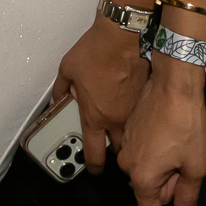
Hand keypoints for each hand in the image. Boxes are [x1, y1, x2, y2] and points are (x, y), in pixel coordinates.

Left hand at [53, 16, 150, 170]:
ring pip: (134, 137)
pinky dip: (138, 119)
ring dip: (128, 138)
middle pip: (119, 152)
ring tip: (121, 130)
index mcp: (94, 116)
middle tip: (109, 147)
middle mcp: (116, 120)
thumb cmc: (94, 52)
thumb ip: (61, 89)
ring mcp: (134, 112)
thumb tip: (57, 100)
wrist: (122, 37)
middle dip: (115, 155)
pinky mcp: (147, 101)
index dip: (92, 166)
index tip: (92, 168)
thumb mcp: (67, 69)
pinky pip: (142, 118)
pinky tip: (133, 109)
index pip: (94, 153)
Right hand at [121, 59, 205, 205]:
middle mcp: (127, 164)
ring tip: (184, 152)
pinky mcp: (129, 132)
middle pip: (150, 192)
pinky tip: (174, 141)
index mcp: (142, 177)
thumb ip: (188, 199)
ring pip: (148, 174)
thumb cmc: (185, 123)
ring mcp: (125, 147)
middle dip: (172, 190)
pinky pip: (143, 157)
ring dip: (166, 173)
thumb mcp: (195, 166)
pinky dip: (159, 158)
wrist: (173, 85)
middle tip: (191, 171)